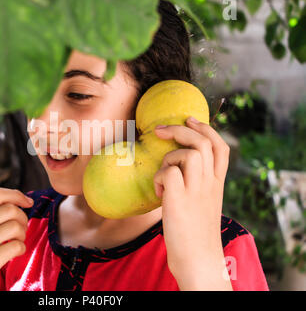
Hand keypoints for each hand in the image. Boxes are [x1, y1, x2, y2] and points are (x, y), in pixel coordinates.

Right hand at [0, 188, 32, 290]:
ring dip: (23, 234)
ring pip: (16, 227)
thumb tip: (23, 199)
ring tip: (17, 240)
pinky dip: (22, 248)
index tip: (28, 203)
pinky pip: (17, 246)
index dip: (17, 195)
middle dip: (23, 217)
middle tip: (21, 227)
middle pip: (10, 209)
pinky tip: (15, 252)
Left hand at [153, 117, 231, 289]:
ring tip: (163, 178)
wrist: (198, 261)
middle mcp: (210, 184)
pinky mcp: (179, 201)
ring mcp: (196, 192)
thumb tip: (173, 172)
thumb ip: (194, 186)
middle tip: (160, 130)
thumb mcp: (201, 205)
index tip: (190, 118)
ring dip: (170, 158)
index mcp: (216, 184)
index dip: (206, 129)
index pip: (220, 147)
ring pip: (189, 154)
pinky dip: (159, 177)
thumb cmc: (195, 234)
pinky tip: (158, 192)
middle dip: (181, 129)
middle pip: (203, 143)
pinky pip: (169, 172)